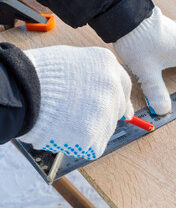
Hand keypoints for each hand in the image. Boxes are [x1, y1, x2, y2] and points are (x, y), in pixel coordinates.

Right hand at [18, 46, 133, 159]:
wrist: (18, 90)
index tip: (123, 111)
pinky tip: (66, 131)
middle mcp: (112, 85)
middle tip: (81, 116)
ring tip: (66, 119)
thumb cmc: (41, 74)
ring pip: (106, 129)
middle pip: (117, 109)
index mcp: (107, 64)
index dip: (121, 100)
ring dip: (91, 129)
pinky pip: (94, 145)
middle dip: (103, 115)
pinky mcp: (93, 133)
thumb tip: (116, 98)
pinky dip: (82, 144)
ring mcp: (104, 110)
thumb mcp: (73, 61)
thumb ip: (96, 76)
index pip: (124, 88)